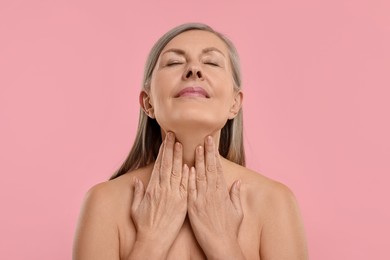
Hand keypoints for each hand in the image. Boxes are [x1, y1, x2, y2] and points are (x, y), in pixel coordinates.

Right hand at [130, 132, 188, 256]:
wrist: (153, 240)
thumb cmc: (144, 225)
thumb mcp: (136, 207)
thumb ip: (137, 192)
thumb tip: (136, 180)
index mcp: (152, 188)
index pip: (159, 165)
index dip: (163, 152)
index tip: (166, 141)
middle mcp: (162, 189)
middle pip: (167, 164)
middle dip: (170, 148)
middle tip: (173, 135)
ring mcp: (173, 195)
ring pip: (177, 172)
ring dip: (179, 157)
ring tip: (180, 144)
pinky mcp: (182, 203)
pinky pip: (185, 185)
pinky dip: (187, 174)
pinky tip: (189, 164)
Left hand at [187, 136, 243, 258]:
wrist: (221, 245)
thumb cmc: (230, 229)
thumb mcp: (237, 211)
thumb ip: (236, 195)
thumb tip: (238, 183)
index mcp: (222, 192)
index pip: (217, 169)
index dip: (214, 155)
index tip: (211, 143)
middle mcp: (213, 193)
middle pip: (210, 168)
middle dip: (208, 152)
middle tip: (206, 138)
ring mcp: (203, 199)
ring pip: (200, 176)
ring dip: (198, 161)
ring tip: (197, 147)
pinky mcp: (193, 207)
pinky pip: (191, 190)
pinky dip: (189, 179)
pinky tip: (188, 168)